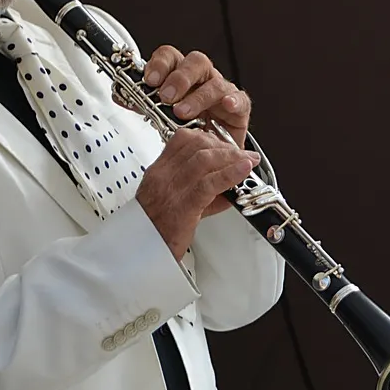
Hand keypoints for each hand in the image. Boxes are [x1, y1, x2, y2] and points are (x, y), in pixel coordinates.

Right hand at [135, 128, 259, 257]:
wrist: (141, 252)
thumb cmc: (158, 228)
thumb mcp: (175, 200)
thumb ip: (200, 188)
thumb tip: (229, 182)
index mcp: (160, 170)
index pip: (183, 138)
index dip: (209, 137)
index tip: (225, 145)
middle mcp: (164, 175)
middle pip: (197, 145)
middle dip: (225, 146)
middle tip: (243, 154)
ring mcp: (172, 189)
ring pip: (204, 159)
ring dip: (232, 157)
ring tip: (248, 162)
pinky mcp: (183, 206)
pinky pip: (208, 184)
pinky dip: (229, 174)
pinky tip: (243, 171)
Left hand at [142, 46, 250, 148]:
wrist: (208, 153)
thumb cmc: (187, 128)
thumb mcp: (159, 115)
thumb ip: (142, 103)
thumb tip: (120, 95)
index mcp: (181, 75)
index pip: (171, 57)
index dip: (160, 64)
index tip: (150, 79)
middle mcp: (203, 79)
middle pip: (196, 62)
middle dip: (179, 78)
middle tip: (166, 97)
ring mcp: (222, 92)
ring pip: (215, 82)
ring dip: (198, 96)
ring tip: (183, 112)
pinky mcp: (239, 108)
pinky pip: (240, 99)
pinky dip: (234, 101)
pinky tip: (226, 106)